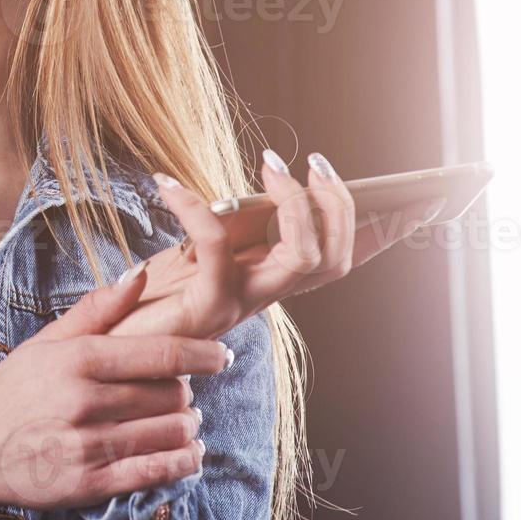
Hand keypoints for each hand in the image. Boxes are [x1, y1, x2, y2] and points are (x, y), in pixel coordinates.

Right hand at [0, 265, 231, 519]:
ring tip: (181, 420)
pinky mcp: (91, 483)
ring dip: (187, 426)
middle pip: (169, 393)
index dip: (200, 353)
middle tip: (179, 392)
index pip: (157, 353)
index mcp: (76, 360)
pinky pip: (158, 471)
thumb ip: (96, 310)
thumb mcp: (45, 342)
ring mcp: (88, 445)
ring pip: (170, 432)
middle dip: (184, 392)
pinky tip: (187, 451)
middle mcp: (83, 401)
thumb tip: (140, 275)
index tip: (222, 355)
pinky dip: (184, 460)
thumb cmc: (12, 392)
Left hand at [109, 150, 443, 339]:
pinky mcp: (202, 307)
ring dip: (296, 205)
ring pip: (303, 259)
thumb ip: (226, 227)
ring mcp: (237, 306)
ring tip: (270, 162)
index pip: (338, 260)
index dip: (380, 233)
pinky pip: (214, 245)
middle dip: (338, 205)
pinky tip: (163, 181)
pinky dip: (193, 206)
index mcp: (264, 282)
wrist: (103, 357)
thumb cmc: (142, 300)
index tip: (417, 200)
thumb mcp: (188, 254)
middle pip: (334, 259)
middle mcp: (261, 297)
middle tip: (313, 162)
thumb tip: (258, 185)